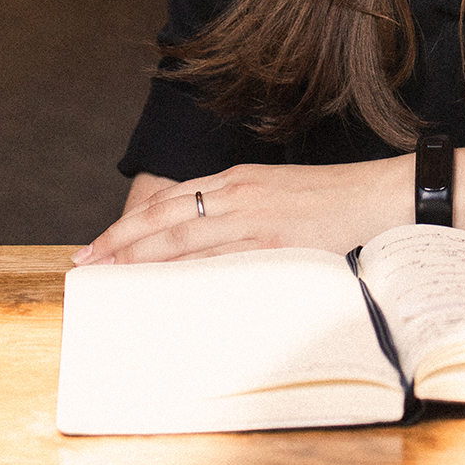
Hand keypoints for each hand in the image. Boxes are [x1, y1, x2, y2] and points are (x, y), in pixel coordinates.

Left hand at [71, 154, 412, 266]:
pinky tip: (161, 287)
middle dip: (120, 240)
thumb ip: (242, 210)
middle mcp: (238, 191)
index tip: (102, 242)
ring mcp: (252, 215)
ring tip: (108, 275)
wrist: (378, 194)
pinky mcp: (270, 240)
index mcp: (239, 177)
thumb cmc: (333, 199)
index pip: (170, 199)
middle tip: (85, 262)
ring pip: (181, 237)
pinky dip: (184, 272)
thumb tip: (207, 241)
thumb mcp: (278, 194)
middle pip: (164, 216)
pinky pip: (217, 258)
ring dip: (139, 258)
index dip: (132, 221)